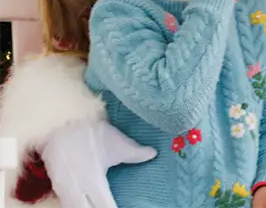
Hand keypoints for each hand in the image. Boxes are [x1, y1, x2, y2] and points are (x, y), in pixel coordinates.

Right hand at [41, 120, 156, 207]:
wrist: (61, 124)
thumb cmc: (91, 134)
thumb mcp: (116, 143)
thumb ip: (135, 152)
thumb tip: (153, 154)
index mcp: (95, 182)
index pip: (105, 206)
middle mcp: (77, 189)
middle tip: (109, 207)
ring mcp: (64, 188)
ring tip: (96, 205)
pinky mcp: (56, 184)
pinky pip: (64, 202)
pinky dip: (74, 205)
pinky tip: (82, 203)